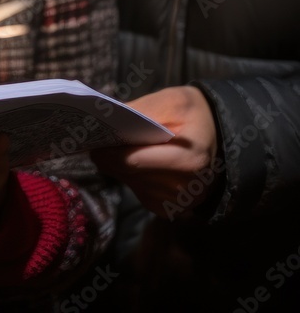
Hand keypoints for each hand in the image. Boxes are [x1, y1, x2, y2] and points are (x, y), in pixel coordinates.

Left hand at [91, 85, 218, 217]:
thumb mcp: (172, 102)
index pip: (132, 161)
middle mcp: (184, 189)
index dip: (107, 150)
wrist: (223, 139)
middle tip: (96, 138)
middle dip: (109, 155)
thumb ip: (140, 111)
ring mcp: (178, 204)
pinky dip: (132, 176)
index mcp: (188, 160)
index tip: (90, 137)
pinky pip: (138, 192)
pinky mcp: (171, 210)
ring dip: (120, 166)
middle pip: (127, 173)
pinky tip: (138, 161)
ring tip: (118, 146)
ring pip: (129, 183)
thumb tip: (105, 118)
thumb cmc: (195, 115)